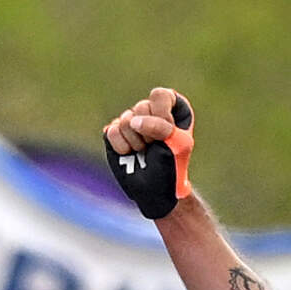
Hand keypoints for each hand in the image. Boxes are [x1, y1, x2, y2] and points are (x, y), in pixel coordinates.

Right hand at [103, 88, 195, 218]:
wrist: (156, 192)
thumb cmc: (172, 168)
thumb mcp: (178, 145)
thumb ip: (162, 126)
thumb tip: (133, 121)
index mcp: (172, 108)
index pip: (159, 96)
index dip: (161, 115)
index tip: (168, 132)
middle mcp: (150, 111)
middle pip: (142, 107)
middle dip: (150, 132)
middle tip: (156, 147)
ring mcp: (131, 121)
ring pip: (126, 119)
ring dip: (137, 142)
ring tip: (144, 152)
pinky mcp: (115, 133)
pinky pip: (112, 131)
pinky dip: (122, 146)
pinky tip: (130, 154)